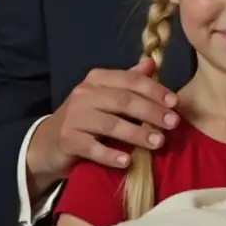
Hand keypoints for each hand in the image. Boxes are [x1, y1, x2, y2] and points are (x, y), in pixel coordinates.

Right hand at [27, 58, 179, 190]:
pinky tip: (127, 161)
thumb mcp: (106, 95)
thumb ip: (128, 81)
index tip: (175, 103)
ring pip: (110, 124)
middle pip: (123, 100)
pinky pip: (92, 147)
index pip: (130, 80)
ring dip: (137, 133)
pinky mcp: (68, 140)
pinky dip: (111, 154)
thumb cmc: (86, 118)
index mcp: (97, 79)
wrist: (49, 142)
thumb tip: (151, 63)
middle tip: (173, 124)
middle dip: (151, 111)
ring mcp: (74, 117)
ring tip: (158, 142)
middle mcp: (84, 94)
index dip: (154, 90)